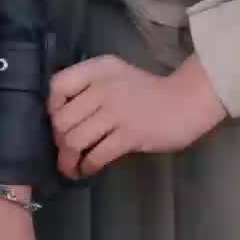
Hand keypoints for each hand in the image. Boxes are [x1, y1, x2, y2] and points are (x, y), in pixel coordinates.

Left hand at [49, 53, 226, 178]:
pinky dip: (87, 166)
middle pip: (62, 119)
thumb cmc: (148, 91)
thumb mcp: (116, 76)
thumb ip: (90, 86)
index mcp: (98, 69)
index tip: (60, 122)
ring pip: (75, 139)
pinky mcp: (130, 135)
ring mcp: (117, 111)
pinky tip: (88, 170)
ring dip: (68, 159)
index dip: (52, 108)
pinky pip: (96, 155)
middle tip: (66, 150)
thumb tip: (61, 114)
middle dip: (59, 141)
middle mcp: (103, 87)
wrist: (187, 101)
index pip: (57, 85)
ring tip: (72, 167)